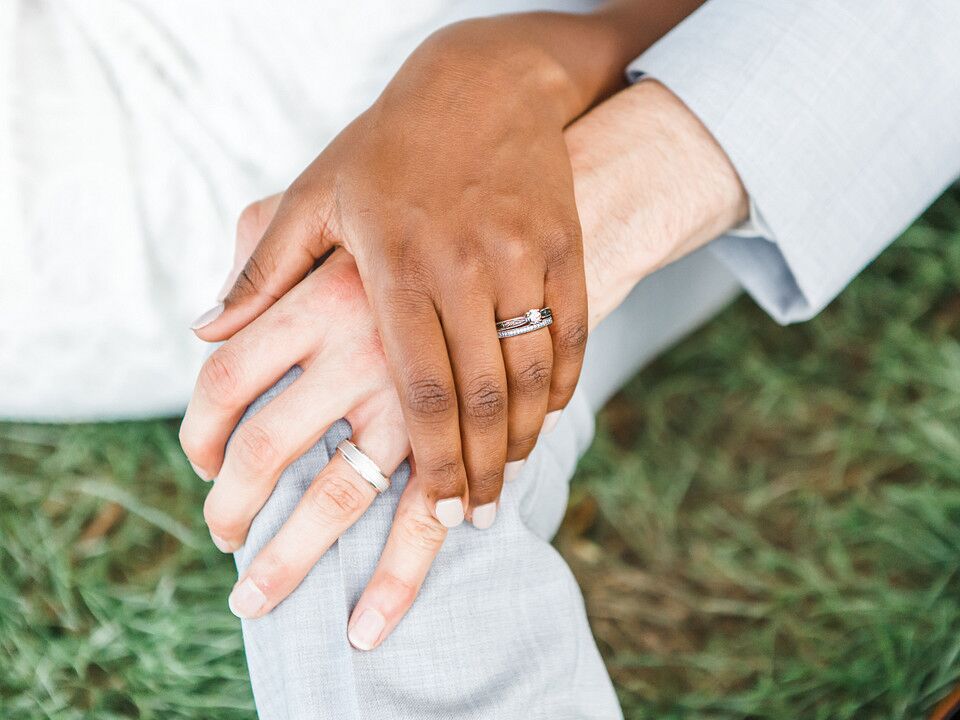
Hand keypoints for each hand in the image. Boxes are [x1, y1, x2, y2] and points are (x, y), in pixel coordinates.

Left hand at [180, 79, 747, 648]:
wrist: (484, 83)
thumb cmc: (389, 147)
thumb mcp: (315, 195)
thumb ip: (262, 270)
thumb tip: (204, 334)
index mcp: (397, 265)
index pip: (420, 389)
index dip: (433, 460)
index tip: (438, 513)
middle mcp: (465, 267)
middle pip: (481, 397)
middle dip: (481, 468)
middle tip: (473, 516)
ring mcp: (523, 258)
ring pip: (531, 374)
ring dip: (523, 438)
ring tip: (507, 480)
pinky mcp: (562, 248)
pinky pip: (571, 333)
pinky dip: (560, 386)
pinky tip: (545, 419)